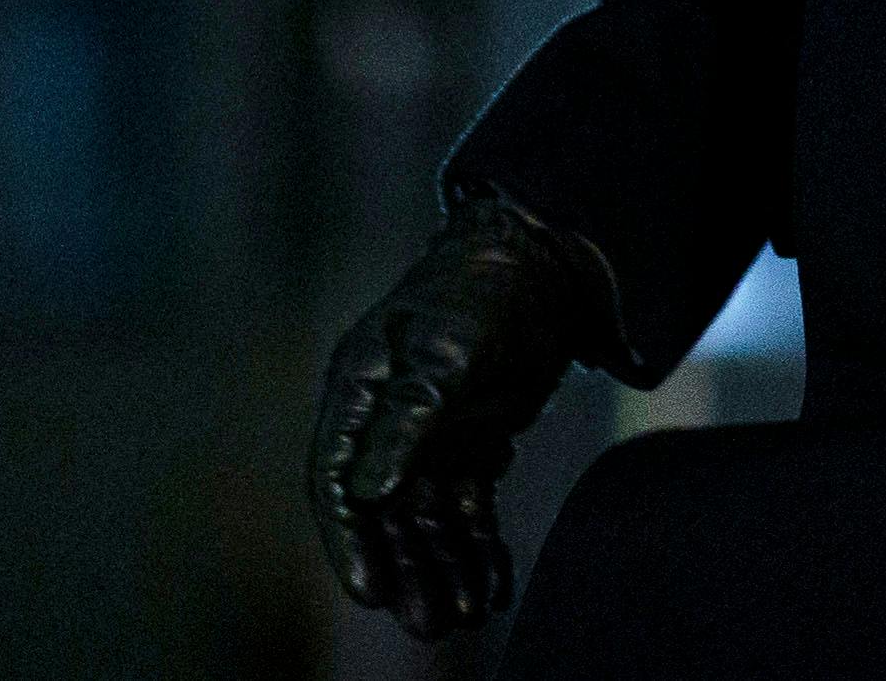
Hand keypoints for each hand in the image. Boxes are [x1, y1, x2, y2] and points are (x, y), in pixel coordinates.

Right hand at [307, 181, 615, 639]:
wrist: (547, 264)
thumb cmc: (486, 293)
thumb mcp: (449, 351)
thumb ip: (409, 418)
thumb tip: (369, 492)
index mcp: (360, 391)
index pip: (339, 481)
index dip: (350, 541)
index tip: (371, 591)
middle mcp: (386, 422)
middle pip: (383, 513)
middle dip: (403, 568)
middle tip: (427, 621)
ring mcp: (428, 437)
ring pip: (426, 519)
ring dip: (442, 567)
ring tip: (466, 614)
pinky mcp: (470, 446)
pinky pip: (467, 508)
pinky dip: (478, 546)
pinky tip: (494, 585)